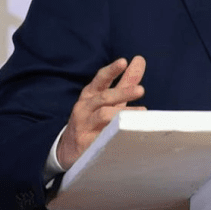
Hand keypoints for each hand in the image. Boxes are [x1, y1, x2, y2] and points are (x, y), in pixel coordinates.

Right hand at [57, 56, 146, 170]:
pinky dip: (117, 133)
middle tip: (141, 90)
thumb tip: (139, 60)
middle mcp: (85, 107)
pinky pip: (103, 137)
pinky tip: (130, 132)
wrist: (68, 149)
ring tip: (142, 112)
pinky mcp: (87, 143)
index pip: (100, 79)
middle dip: (123, 92)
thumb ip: (125, 82)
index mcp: (90, 95)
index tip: (123, 62)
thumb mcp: (108, 99)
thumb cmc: (94, 118)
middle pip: (104, 97)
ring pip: (103, 116)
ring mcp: (84, 125)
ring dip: (123, 113)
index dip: (111, 70)